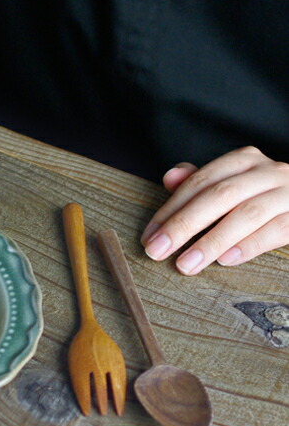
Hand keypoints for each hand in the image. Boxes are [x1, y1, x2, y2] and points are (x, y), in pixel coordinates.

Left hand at [140, 146, 288, 274]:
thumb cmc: (266, 197)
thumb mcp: (233, 186)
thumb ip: (201, 183)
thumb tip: (169, 177)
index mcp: (243, 161)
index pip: (199, 183)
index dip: (170, 210)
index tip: (149, 237)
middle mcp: (268, 171)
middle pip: (219, 196)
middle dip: (183, 225)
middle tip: (157, 251)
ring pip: (247, 214)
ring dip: (212, 240)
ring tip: (187, 263)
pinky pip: (277, 229)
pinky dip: (249, 245)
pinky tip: (226, 260)